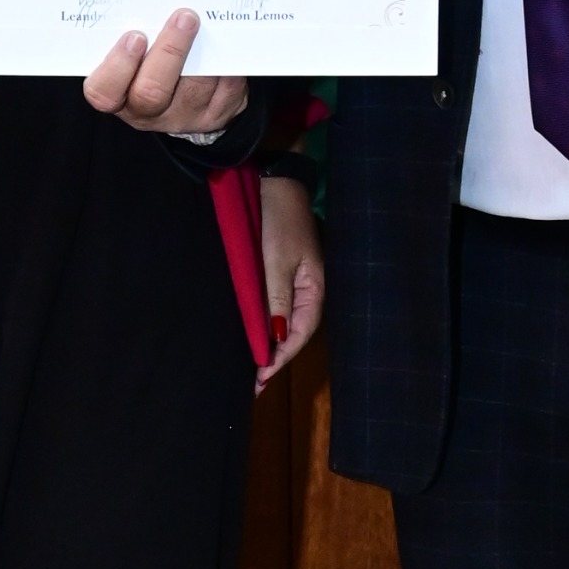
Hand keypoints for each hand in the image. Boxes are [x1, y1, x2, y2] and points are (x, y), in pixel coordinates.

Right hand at [83, 10, 248, 138]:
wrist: (187, 93)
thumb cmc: (149, 61)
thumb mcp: (132, 51)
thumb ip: (130, 32)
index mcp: (117, 94)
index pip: (104, 92)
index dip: (118, 66)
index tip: (135, 36)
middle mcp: (146, 112)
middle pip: (151, 92)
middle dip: (169, 52)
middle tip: (184, 18)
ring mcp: (182, 117)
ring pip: (194, 89)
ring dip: (204, 53)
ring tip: (207, 22)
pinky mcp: (214, 115)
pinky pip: (224, 90)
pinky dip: (226, 64)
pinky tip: (224, 43)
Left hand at [256, 174, 322, 391]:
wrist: (277, 183)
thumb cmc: (279, 221)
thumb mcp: (276, 262)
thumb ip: (277, 301)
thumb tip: (275, 339)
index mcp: (315, 290)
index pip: (298, 334)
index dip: (280, 358)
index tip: (260, 378)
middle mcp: (310, 290)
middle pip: (293, 333)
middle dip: (275, 359)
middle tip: (253, 385)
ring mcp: (298, 282)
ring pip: (284, 323)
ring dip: (270, 346)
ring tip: (253, 369)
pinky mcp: (284, 273)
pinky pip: (277, 307)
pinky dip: (266, 326)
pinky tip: (255, 336)